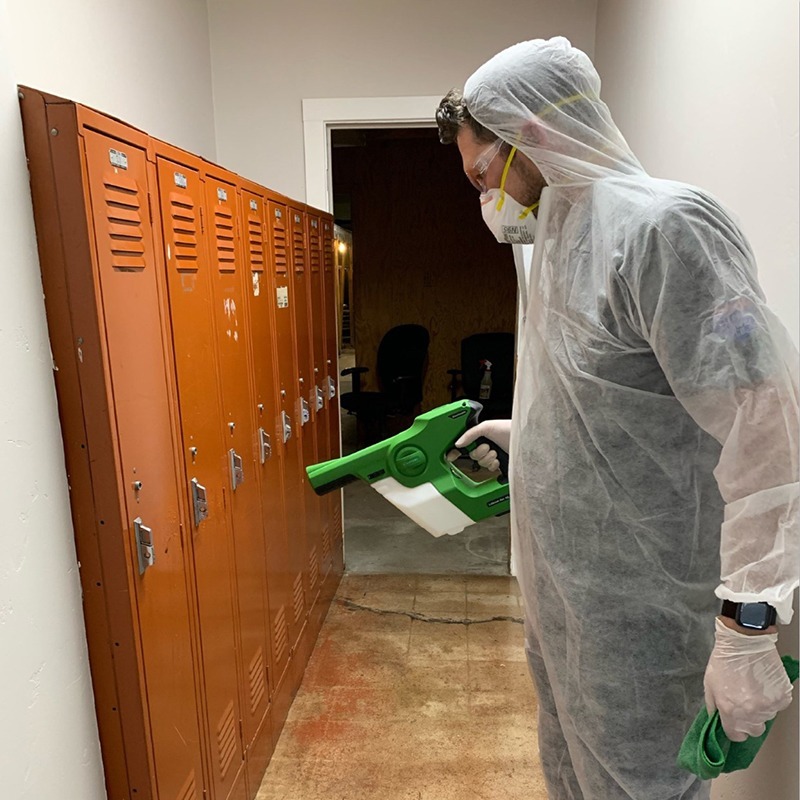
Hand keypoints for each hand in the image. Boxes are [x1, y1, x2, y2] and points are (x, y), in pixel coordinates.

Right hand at [446, 419, 510, 472]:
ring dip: (487, 458)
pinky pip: (490, 469)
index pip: (465, 444)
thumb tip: (458, 443)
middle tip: (487, 447)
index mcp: (481, 435)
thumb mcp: (487, 427)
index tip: (449, 457)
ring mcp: (493, 455)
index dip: (457, 451)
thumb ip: (470, 433)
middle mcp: (486, 445)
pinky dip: (494, 465)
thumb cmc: (510, 429)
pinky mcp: (500, 464)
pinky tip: (499, 459)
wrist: (525, 441)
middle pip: (472, 455)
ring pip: (481, 463)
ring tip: (495, 452)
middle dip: (479, 453)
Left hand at [704, 617, 792, 741]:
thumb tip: (717, 719)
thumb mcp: (709, 684)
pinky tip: (762, 684)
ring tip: (752, 688)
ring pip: (766, 718)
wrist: (744, 641)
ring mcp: (768, 706)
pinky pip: (777, 707)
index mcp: (730, 711)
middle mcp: (751, 712)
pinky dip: (771, 699)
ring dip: (760, 709)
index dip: (733, 729)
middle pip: (753, 730)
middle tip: (743, 702)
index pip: (736, 736)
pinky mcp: (782, 697)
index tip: (733, 722)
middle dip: (747, 720)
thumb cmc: (725, 659)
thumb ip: (713, 706)